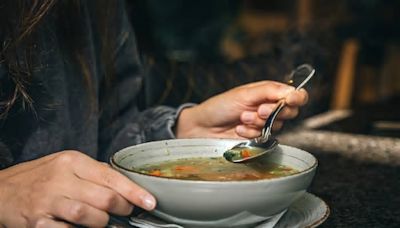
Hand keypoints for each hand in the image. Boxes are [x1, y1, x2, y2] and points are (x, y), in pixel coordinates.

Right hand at [0, 151, 155, 226]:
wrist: (2, 190)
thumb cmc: (40, 177)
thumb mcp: (66, 165)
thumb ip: (94, 173)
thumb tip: (124, 185)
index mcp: (72, 161)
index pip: (111, 176)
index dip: (134, 192)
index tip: (150, 202)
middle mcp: (61, 178)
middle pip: (104, 198)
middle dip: (123, 208)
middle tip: (127, 211)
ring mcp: (48, 201)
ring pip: (88, 216)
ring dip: (103, 222)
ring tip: (106, 221)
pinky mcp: (37, 222)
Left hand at [176, 80, 307, 138]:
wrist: (203, 127)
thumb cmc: (220, 106)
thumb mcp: (244, 94)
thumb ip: (270, 91)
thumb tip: (293, 91)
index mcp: (268, 92)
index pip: (295, 95)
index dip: (296, 98)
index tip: (289, 101)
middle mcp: (269, 107)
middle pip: (290, 112)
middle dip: (273, 112)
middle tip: (258, 109)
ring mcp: (264, 123)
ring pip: (277, 126)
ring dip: (258, 122)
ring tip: (241, 118)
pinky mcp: (258, 137)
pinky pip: (265, 137)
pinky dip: (251, 133)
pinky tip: (239, 129)